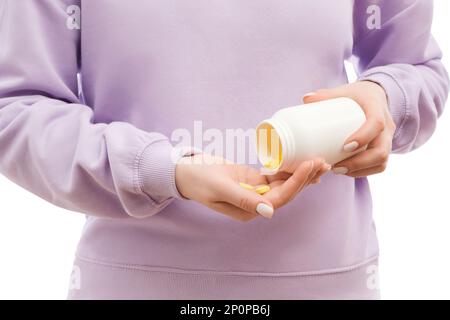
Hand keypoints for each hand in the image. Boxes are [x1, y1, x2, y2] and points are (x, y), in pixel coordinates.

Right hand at [175, 154, 329, 221]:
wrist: (186, 171)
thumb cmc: (199, 180)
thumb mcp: (220, 188)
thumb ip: (244, 199)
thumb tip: (270, 212)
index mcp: (248, 210)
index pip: (279, 198)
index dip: (296, 183)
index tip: (309, 165)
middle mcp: (256, 203)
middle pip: (287, 192)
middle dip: (305, 178)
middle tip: (323, 162)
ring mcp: (255, 191)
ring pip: (284, 184)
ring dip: (301, 174)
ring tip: (319, 161)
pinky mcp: (253, 180)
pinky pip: (275, 176)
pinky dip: (288, 169)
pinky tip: (301, 161)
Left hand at [303, 81, 395, 177]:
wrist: (376, 96)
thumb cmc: (357, 95)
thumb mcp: (344, 91)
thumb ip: (326, 95)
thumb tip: (306, 98)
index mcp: (377, 109)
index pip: (376, 124)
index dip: (363, 137)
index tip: (345, 146)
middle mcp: (387, 126)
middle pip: (381, 150)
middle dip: (359, 163)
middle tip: (336, 166)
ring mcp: (387, 139)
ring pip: (381, 161)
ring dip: (360, 170)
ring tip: (337, 170)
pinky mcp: (384, 148)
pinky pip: (379, 165)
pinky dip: (363, 172)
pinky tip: (345, 171)